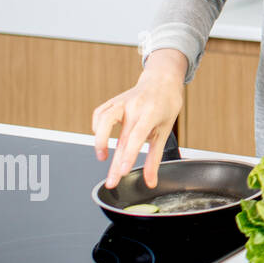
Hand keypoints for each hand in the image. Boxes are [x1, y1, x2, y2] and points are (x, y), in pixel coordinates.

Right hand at [92, 68, 183, 189]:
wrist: (162, 80)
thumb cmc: (167, 106)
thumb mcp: (165, 131)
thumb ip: (155, 158)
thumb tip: (150, 182)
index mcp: (151, 113)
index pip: (137, 136)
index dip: (129, 155)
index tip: (123, 172)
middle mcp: (135, 106)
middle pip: (121, 138)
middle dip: (114, 162)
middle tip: (111, 181)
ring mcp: (122, 101)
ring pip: (103, 119)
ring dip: (99, 140)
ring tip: (102, 157)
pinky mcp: (113, 100)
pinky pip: (99, 113)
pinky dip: (96, 127)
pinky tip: (101, 138)